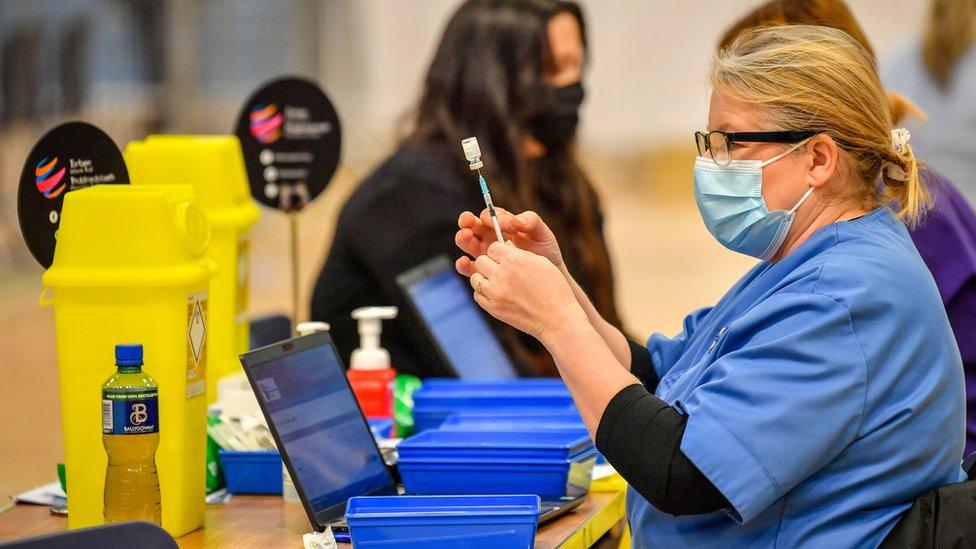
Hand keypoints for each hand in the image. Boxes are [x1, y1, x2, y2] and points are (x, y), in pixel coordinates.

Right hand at [455, 209, 562, 275]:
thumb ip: (531, 222)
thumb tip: (516, 220)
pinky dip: (463, 264)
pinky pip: (468, 268)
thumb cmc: (545, 253)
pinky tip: (466, 262)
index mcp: (501, 224)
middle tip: (469, 223)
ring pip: (466, 243)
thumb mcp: (542, 234)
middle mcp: (489, 237)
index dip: (490, 217)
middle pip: (471, 225)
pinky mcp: (482, 272)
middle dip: (467, 222)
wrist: (547, 280)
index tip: (502, 225)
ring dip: (463, 239)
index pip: (489, 215)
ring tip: (466, 236)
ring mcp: (484, 254)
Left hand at [464, 241, 583, 343]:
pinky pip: (478, 295)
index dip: (499, 252)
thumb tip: (505, 247)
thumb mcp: (541, 262)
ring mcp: (495, 292)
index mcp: (514, 260)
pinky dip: (484, 293)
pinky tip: (496, 294)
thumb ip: (520, 253)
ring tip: (497, 282)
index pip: (493, 247)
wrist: (556, 317)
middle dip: (490, 263)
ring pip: (476, 278)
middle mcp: (501, 274)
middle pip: (481, 261)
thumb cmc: (554, 288)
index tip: (505, 257)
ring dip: (484, 278)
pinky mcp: (493, 308)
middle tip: (500, 270)